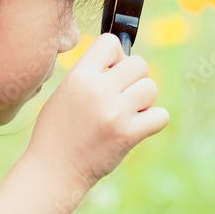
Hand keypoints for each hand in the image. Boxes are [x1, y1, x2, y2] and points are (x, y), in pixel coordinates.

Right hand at [26, 33, 169, 188]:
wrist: (54, 171)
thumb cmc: (58, 132)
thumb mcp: (64, 92)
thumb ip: (90, 74)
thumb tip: (122, 59)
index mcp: (79, 76)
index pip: (109, 42)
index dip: (116, 55)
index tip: (110, 71)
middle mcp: (98, 90)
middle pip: (139, 64)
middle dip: (134, 78)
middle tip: (122, 96)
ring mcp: (115, 112)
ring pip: (151, 87)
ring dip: (144, 100)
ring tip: (127, 113)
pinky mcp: (128, 134)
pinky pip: (160, 115)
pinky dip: (154, 121)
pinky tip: (137, 127)